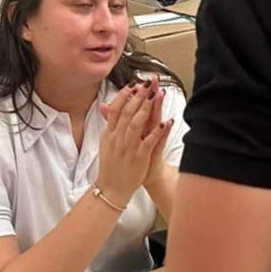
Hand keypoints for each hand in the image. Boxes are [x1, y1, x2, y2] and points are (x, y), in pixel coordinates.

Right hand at [96, 82, 169, 205]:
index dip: (125, 95)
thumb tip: (104, 105)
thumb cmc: (111, 164)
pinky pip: (149, 142)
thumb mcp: (106, 142)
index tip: (134, 84)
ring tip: (155, 96)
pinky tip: (166, 122)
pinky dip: (157, 132)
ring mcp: (128, 147)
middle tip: (148, 83)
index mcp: (110, 133)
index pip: (116, 109)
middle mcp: (118, 138)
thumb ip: (108, 122)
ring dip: (146, 109)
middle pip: (128, 112)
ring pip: (137, 124)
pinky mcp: (139, 157)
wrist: (112, 188)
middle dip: (138, 96)